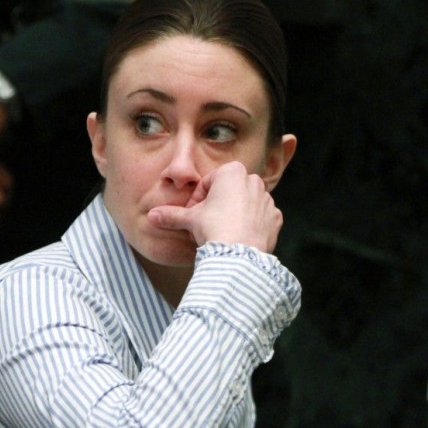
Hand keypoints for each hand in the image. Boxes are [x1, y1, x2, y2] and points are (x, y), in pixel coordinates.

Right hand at [147, 161, 282, 252]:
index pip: (208, 183)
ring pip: (246, 204)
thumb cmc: (214, 228)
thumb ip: (171, 215)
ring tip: (221, 233)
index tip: (192, 214)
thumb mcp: (189, 219)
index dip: (197, 199)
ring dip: (234, 214)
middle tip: (205, 224)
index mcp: (231, 172)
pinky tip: (238, 237)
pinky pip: (260, 218)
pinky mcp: (276, 218)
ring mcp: (267, 200)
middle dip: (217, 205)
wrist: (238, 254)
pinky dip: (250, 225)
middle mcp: (253, 181)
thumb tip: (151, 216)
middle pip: (228, 191)